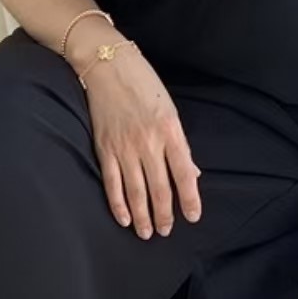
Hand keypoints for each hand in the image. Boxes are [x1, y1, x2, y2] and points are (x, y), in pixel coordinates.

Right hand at [81, 44, 201, 238]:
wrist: (107, 64)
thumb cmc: (144, 84)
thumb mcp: (170, 110)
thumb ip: (180, 144)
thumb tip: (191, 174)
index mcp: (170, 131)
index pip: (184, 174)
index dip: (190, 199)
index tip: (193, 217)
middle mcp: (149, 142)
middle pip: (160, 188)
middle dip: (164, 215)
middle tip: (166, 231)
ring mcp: (125, 147)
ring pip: (136, 191)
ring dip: (142, 216)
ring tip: (146, 233)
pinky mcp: (104, 147)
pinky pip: (112, 182)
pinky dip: (118, 204)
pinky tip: (123, 219)